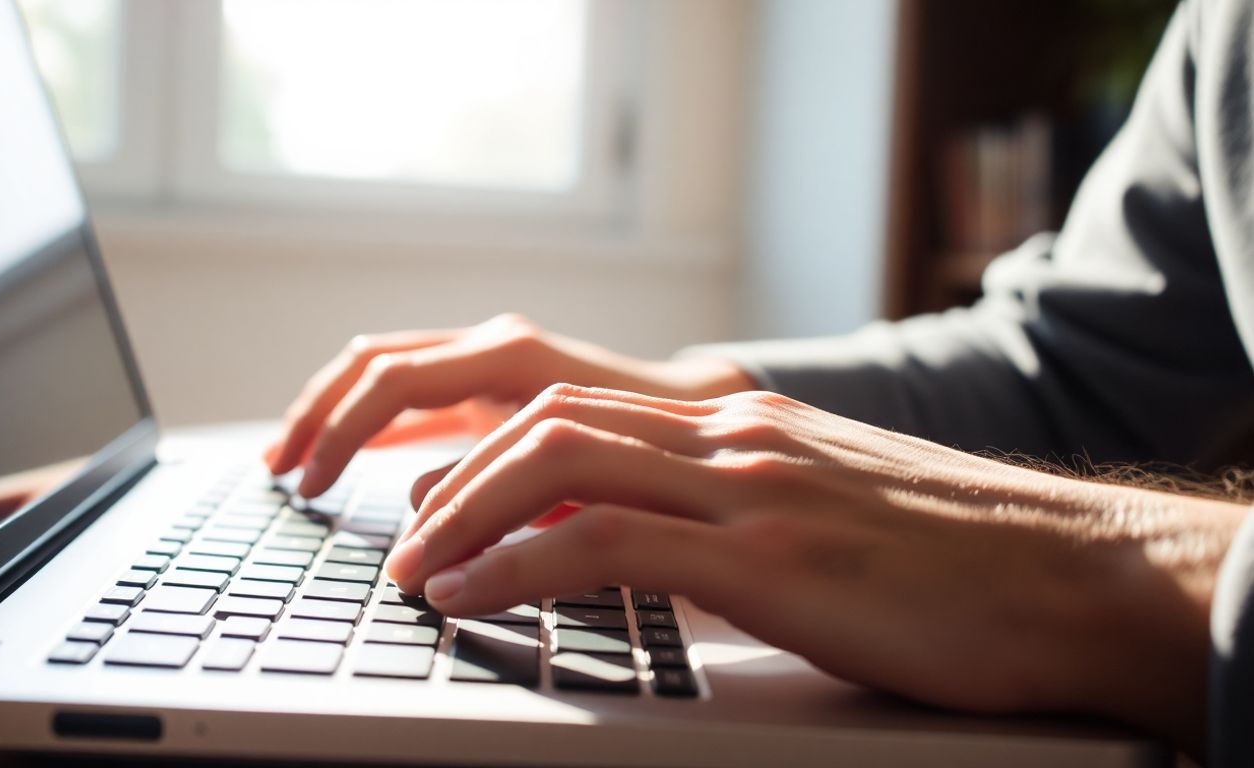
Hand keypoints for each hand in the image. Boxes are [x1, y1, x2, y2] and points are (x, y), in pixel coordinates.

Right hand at [263, 314, 752, 496]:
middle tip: (282, 474)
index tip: (311, 490)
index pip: (393, 383)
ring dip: (334, 412)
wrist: (707, 414)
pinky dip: (370, 419)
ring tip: (292, 463)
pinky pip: (412, 387)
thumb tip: (424, 511)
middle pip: (373, 363)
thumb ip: (507, 488)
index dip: (343, 436)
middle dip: (319, 416)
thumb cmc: (658, 450)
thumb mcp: (582, 479)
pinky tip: (345, 457)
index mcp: (513, 359)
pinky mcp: (493, 382)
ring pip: (384, 367)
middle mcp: (495, 346)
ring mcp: (492, 358)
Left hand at [386, 384, 1245, 753]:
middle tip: (391, 524)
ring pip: (556, 456)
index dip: (478, 437)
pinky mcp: (770, 552)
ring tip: (409, 569)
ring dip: (460, 511)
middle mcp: (729, 431)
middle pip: (540, 409)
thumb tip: (632, 541)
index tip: (424, 486)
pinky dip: (516, 563)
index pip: (569, 399)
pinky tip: (469, 596)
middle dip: (443, 460)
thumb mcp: (812, 507)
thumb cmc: (944, 559)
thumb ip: (722, 506)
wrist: (1069, 573)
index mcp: (735, 420)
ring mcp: (748, 483)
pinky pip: (604, 539)